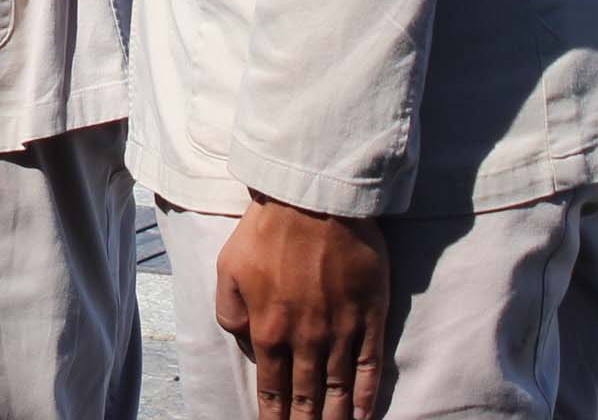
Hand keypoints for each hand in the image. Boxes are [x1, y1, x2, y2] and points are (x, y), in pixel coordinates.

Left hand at [215, 195, 391, 419]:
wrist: (313, 199)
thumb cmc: (267, 230)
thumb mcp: (228, 269)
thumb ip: (230, 312)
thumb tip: (245, 343)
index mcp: (269, 331)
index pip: (272, 388)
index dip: (274, 417)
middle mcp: (305, 340)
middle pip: (307, 397)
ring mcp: (341, 331)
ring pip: (338, 389)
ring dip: (334, 418)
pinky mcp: (370, 317)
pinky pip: (370, 366)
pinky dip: (366, 395)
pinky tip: (362, 415)